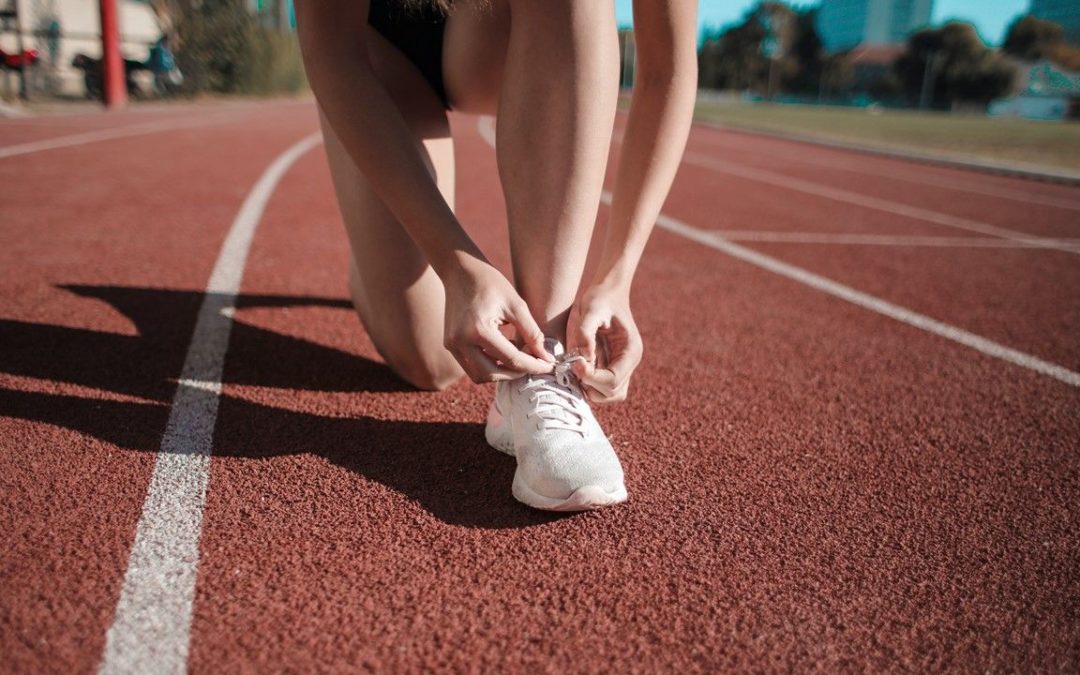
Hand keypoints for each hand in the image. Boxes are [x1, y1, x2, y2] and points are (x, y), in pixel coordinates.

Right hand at [442, 257, 554, 382]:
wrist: (461, 271)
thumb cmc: (491, 283)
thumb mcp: (517, 305)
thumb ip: (532, 334)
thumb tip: (546, 358)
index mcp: (479, 329)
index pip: (511, 359)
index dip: (534, 365)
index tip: (549, 366)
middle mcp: (461, 341)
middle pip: (492, 374)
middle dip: (515, 374)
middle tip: (534, 365)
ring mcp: (452, 345)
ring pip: (479, 375)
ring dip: (500, 373)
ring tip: (519, 359)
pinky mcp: (450, 345)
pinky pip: (470, 366)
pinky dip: (489, 365)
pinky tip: (503, 353)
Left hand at [566, 283, 642, 402]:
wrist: (605, 292)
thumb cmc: (599, 298)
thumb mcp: (590, 309)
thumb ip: (585, 333)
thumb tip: (583, 358)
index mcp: (630, 350)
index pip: (614, 380)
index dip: (592, 378)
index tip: (575, 363)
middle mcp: (628, 362)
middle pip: (612, 392)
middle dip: (590, 384)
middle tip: (573, 365)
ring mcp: (620, 366)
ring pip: (607, 394)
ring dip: (588, 387)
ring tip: (574, 367)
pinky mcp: (609, 366)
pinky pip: (600, 387)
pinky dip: (586, 383)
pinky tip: (576, 366)